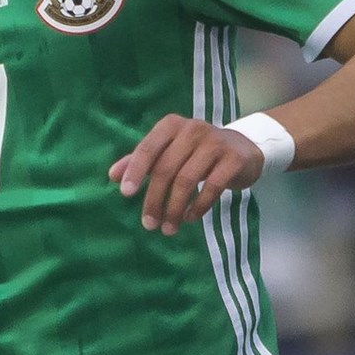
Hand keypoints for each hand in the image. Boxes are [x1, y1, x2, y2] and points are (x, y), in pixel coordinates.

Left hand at [108, 115, 263, 233]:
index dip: (135, 170)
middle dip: (155, 199)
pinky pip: (212, 187)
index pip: (148, 148)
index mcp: (171, 125)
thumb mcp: (168, 151)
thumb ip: (141, 161)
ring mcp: (215, 143)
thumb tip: (111, 176)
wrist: (243, 148)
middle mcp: (192, 129)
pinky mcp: (234, 159)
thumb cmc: (196, 151)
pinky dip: (198, 206)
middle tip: (149, 224)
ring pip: (187, 180)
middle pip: (166, 168)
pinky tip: (189, 218)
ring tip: (168, 228)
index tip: (125, 194)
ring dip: (175, 208)